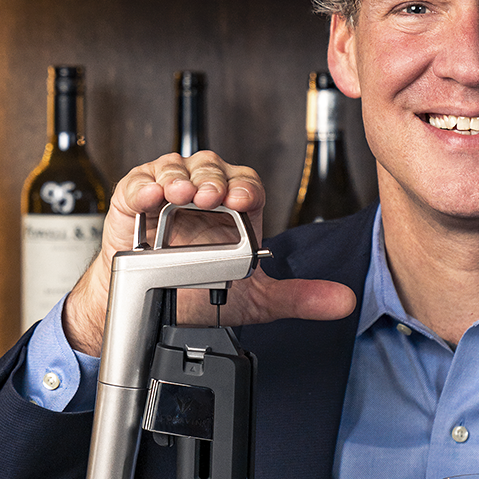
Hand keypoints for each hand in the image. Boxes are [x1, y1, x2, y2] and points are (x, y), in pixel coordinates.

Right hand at [61, 149, 356, 355]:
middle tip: (212, 198)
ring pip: (177, 168)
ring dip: (179, 178)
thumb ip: (298, 297)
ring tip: (182, 194)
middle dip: (213, 180)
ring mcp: (168, 194)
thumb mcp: (253, 299)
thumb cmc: (196, 295)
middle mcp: (203, 195)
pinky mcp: (135, 200)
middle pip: (212, 169)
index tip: (245, 202)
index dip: (246, 189)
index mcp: (235, 209)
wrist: (152, 311)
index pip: (247, 185)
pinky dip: (144, 185)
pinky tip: (151, 196)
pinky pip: (138, 183)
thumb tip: (343, 301)